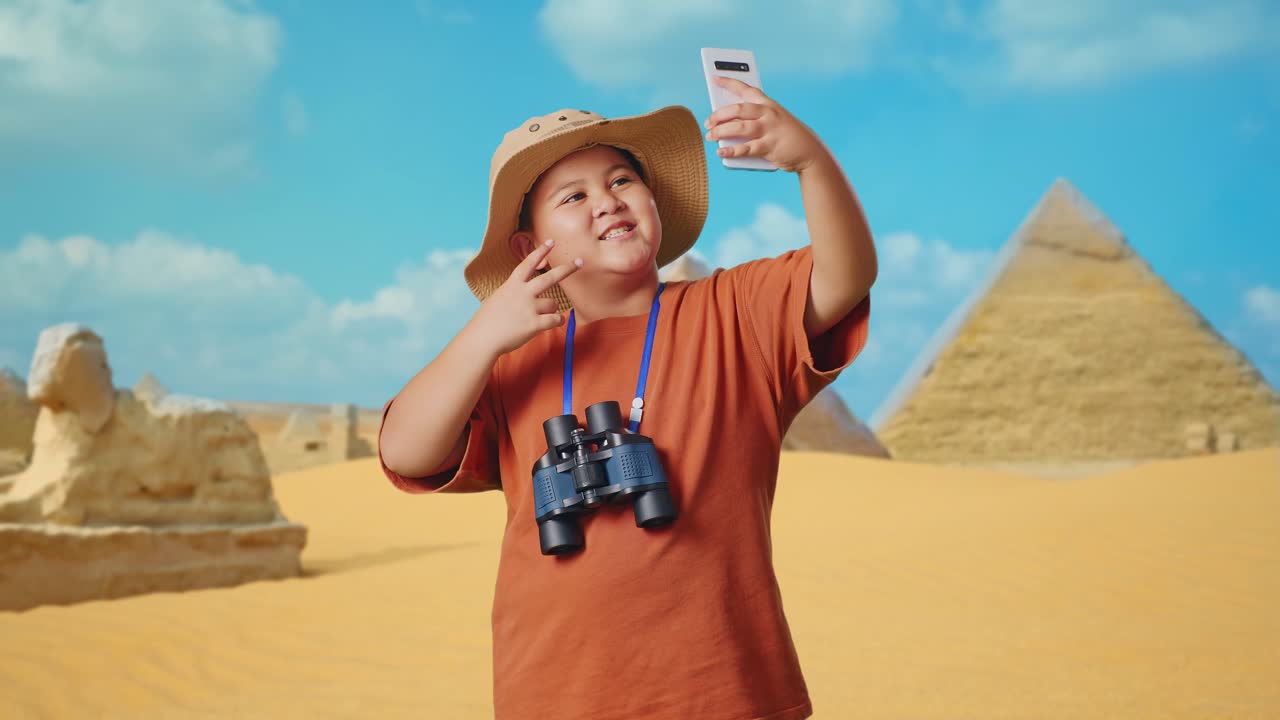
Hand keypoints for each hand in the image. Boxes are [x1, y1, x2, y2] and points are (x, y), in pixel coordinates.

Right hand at [467, 240, 581, 355]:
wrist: (482, 338)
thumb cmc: (487, 321)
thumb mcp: (497, 298)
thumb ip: (513, 293)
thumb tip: (525, 294)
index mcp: (512, 285)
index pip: (528, 263)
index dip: (540, 252)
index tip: (551, 242)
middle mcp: (523, 293)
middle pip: (550, 278)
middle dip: (567, 269)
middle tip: (580, 262)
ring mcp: (529, 308)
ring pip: (553, 304)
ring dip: (552, 309)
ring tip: (543, 316)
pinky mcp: (534, 324)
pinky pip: (555, 320)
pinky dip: (558, 321)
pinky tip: (555, 322)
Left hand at [704, 76, 826, 172]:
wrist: (810, 152)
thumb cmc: (787, 135)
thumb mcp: (774, 121)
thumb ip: (754, 120)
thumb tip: (727, 126)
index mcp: (769, 104)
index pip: (746, 89)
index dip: (729, 83)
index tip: (714, 78)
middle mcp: (769, 114)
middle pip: (738, 109)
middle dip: (719, 115)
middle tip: (709, 122)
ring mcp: (770, 130)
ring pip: (739, 128)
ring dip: (721, 132)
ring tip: (711, 136)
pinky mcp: (770, 147)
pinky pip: (746, 148)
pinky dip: (731, 150)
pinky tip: (721, 151)